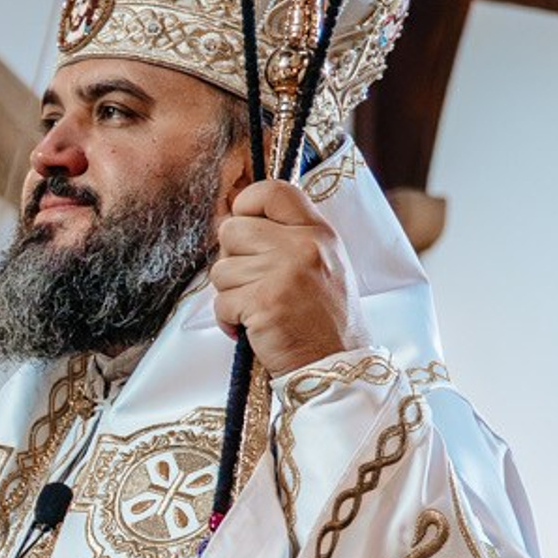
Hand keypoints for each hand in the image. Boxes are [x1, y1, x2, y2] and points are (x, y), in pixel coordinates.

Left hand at [208, 180, 369, 374]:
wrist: (336, 367)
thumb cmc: (323, 320)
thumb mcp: (322, 264)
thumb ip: (287, 237)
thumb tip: (234, 220)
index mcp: (318, 232)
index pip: (272, 190)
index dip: (246, 204)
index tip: (245, 227)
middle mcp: (303, 246)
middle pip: (232, 230)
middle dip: (232, 260)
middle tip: (254, 284)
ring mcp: (284, 273)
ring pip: (221, 269)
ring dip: (231, 294)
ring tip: (260, 310)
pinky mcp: (265, 303)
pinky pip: (221, 302)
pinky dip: (229, 320)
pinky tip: (253, 328)